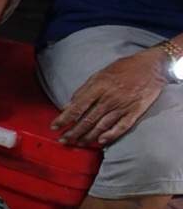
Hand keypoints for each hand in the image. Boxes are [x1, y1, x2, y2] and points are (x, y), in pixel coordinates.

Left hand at [51, 48, 169, 146]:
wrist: (152, 65)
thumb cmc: (123, 68)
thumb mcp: (99, 74)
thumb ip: (83, 90)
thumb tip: (68, 105)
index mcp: (99, 87)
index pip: (77, 107)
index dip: (64, 119)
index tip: (54, 127)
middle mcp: (110, 98)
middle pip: (88, 120)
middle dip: (73, 132)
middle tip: (63, 140)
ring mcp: (123, 106)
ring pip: (102, 125)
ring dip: (88, 136)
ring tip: (78, 143)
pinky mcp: (135, 111)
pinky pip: (122, 126)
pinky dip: (111, 135)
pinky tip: (101, 141)